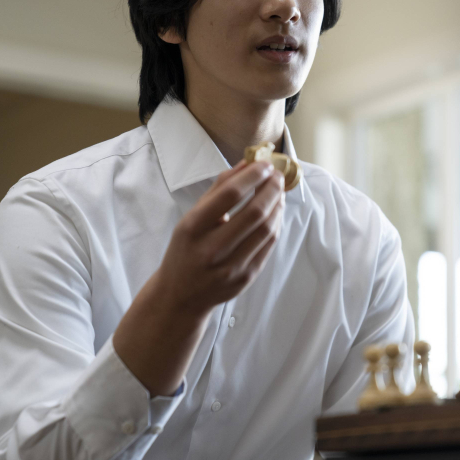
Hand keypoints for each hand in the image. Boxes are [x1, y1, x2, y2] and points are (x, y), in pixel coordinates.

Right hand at [157, 159, 285, 315]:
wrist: (181, 296)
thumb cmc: (186, 250)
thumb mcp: (191, 218)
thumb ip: (218, 190)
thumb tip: (247, 163)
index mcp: (192, 228)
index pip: (229, 195)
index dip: (252, 175)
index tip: (265, 164)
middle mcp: (211, 249)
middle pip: (254, 212)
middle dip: (271, 188)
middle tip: (278, 176)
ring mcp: (231, 266)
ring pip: (266, 229)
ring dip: (277, 205)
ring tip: (278, 191)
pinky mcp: (246, 277)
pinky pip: (268, 245)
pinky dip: (276, 224)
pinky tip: (275, 211)